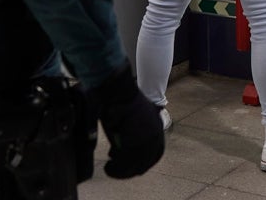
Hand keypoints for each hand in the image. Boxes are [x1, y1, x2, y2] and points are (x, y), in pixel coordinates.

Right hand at [95, 64, 164, 178]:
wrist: (118, 93)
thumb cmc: (120, 103)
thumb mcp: (129, 121)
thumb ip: (130, 137)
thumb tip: (120, 152)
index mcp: (157, 128)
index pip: (155, 153)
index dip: (143, 162)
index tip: (130, 165)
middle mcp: (156, 136)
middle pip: (146, 163)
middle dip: (130, 169)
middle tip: (117, 169)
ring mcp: (147, 141)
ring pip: (135, 166)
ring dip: (121, 171)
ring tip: (109, 169)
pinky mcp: (136, 145)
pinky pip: (125, 164)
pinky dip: (116, 170)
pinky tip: (107, 168)